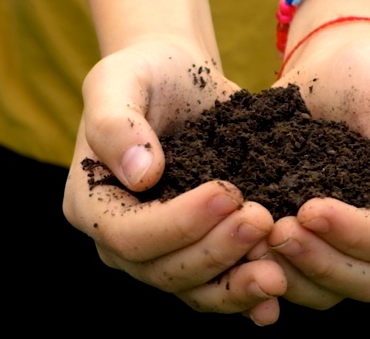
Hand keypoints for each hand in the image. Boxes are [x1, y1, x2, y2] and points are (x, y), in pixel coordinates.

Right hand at [63, 37, 286, 325]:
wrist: (180, 79)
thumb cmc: (144, 72)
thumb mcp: (120, 79)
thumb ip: (116, 122)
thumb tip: (140, 175)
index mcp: (90, 203)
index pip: (127, 235)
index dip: (177, 224)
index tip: (227, 193)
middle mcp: (118, 240)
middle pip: (162, 270)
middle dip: (215, 251)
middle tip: (262, 219)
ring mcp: (158, 254)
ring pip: (192, 290)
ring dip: (235, 286)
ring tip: (278, 270)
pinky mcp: (195, 254)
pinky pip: (217, 289)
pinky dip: (247, 296)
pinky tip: (279, 293)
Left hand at [267, 24, 369, 308]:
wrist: (336, 64)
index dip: (356, 233)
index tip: (308, 209)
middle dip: (321, 262)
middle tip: (275, 233)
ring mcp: (357, 245)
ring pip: (333, 288)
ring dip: (294, 274)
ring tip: (255, 245)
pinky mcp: (317, 241)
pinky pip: (300, 275)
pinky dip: (274, 270)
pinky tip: (243, 254)